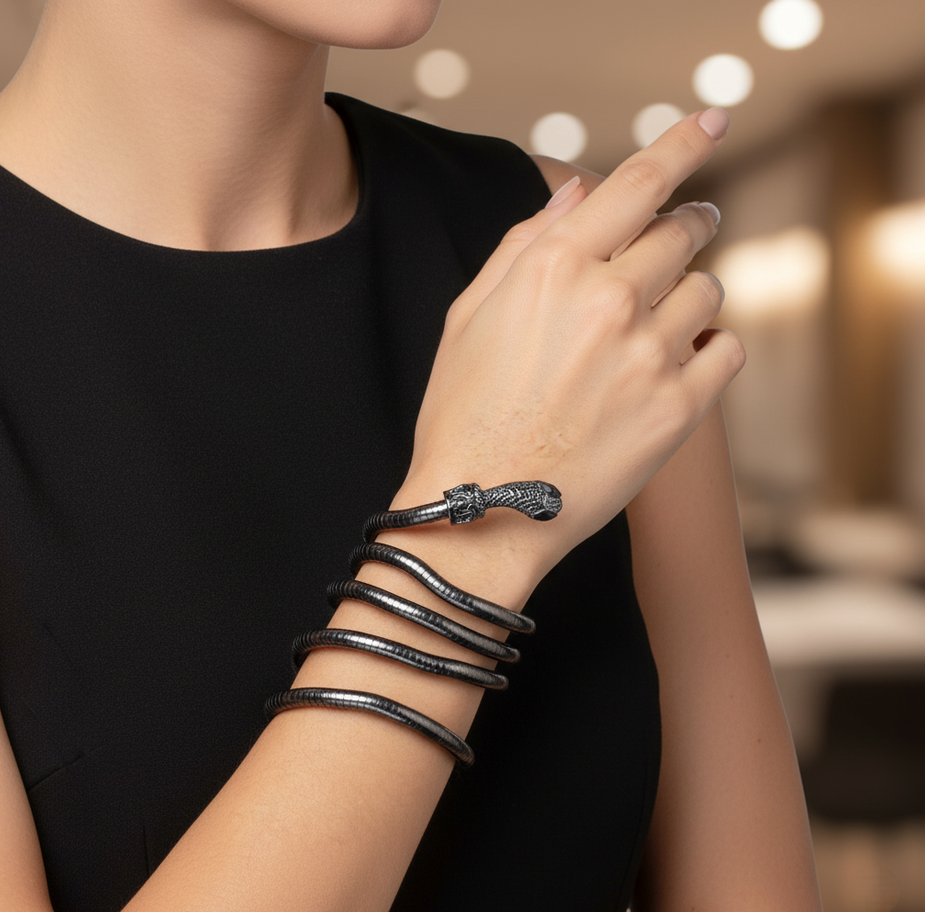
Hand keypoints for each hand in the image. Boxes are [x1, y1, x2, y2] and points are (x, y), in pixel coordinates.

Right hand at [397, 108, 743, 579]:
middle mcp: (609, 301)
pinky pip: (727, 349)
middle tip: (683, 231)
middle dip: (686, 224)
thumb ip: (525, 243)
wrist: (481, 511)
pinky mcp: (678, 411)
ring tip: (661, 318)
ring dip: (691, 292)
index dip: (682, 142)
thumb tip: (577, 193)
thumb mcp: (469, 316)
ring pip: (708, 289)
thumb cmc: (464, 413)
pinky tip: (680, 358)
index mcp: (554, 268)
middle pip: (682, 231)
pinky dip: (711, 345)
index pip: (637, 182)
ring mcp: (649, 357)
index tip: (711, 121)